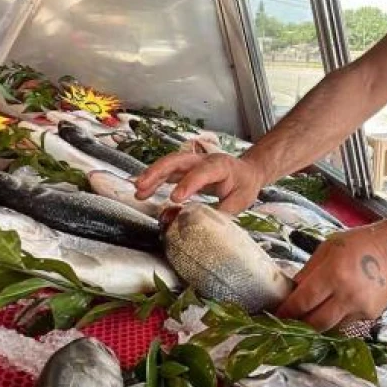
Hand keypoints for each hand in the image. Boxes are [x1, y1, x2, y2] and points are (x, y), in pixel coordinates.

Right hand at [134, 152, 264, 213]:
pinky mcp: (186, 168)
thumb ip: (218, 213)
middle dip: (158, 172)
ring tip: (138, 191)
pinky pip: (168, 171)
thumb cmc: (243, 186)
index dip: (188, 184)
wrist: (247, 172)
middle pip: (178, 160)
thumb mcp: (239, 203)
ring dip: (152, 175)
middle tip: (142, 187)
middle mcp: (203, 160)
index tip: (175, 198)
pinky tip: (142, 191)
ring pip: (169, 164)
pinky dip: (154, 179)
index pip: (202, 173)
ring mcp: (193, 162)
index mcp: (221, 166)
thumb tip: (195, 226)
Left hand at [276, 224, 386, 331]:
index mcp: (333, 273)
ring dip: (316, 324)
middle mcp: (347, 294)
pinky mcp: (370, 316)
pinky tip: (332, 309)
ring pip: (330, 328)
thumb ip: (309, 271)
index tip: (276, 314)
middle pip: (315, 323)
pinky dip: (335, 320)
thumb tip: (291, 291)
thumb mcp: (329, 248)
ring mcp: (360, 308)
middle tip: (288, 320)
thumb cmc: (360, 244)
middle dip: (299, 323)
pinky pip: (345, 324)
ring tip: (308, 316)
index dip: (286, 311)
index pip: (303, 301)